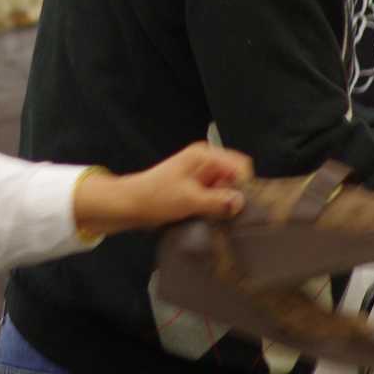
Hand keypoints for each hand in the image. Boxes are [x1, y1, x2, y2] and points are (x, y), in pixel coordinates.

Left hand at [74, 143, 250, 237]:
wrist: (129, 205)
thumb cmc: (154, 196)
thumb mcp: (189, 200)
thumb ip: (218, 201)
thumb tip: (240, 202)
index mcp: (204, 155)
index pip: (240, 165)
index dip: (243, 185)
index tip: (241, 206)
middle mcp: (205, 162)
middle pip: (235, 177)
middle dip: (234, 195)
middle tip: (229, 215)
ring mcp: (201, 176)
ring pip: (227, 189)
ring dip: (224, 204)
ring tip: (217, 218)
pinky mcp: (196, 189)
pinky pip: (216, 197)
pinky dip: (215, 208)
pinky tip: (210, 218)